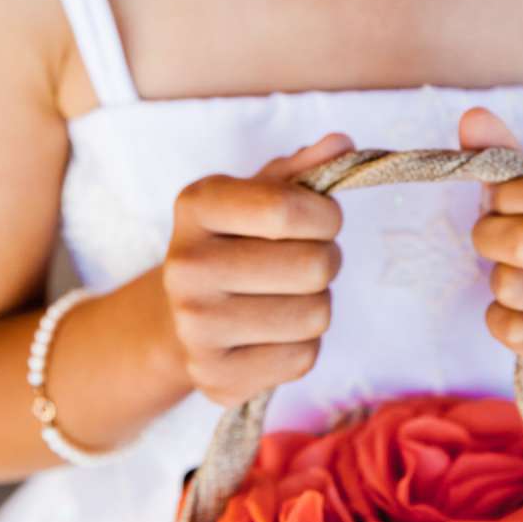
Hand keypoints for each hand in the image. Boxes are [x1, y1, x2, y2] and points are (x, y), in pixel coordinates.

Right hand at [161, 130, 352, 406]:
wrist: (180, 316)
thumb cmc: (234, 243)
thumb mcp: (258, 196)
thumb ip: (301, 171)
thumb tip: (342, 143)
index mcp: (196, 206)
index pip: (286, 210)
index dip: (325, 215)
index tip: (321, 219)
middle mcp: (185, 267)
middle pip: (314, 266)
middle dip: (325, 260)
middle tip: (302, 261)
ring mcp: (195, 329)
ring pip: (316, 315)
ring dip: (317, 303)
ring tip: (286, 295)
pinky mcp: (215, 378)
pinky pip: (303, 358)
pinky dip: (303, 344)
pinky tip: (273, 331)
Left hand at [459, 105, 522, 390]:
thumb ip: (503, 152)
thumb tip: (472, 119)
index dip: (513, 196)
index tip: (505, 200)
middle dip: (490, 238)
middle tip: (496, 240)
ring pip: (516, 288)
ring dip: (497, 280)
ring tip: (516, 276)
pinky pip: (518, 333)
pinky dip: (499, 320)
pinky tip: (518, 312)